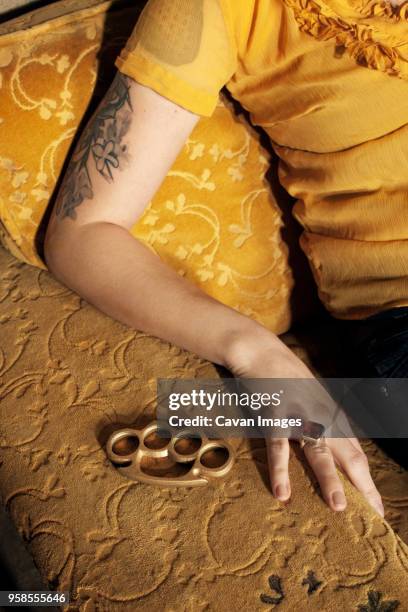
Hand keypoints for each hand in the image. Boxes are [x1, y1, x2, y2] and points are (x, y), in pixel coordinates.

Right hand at [225, 327, 383, 515]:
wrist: (261, 351)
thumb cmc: (286, 375)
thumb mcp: (312, 396)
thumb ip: (324, 420)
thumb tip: (336, 447)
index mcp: (331, 415)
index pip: (356, 453)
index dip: (368, 480)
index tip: (376, 507)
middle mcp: (321, 417)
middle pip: (348, 456)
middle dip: (363, 486)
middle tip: (373, 514)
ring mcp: (299, 415)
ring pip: (318, 452)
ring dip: (329, 480)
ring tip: (338, 507)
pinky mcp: (275, 414)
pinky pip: (279, 446)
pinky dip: (281, 470)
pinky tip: (282, 492)